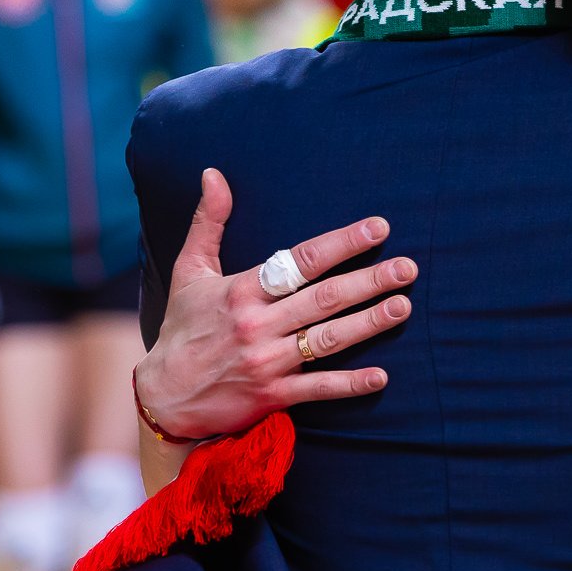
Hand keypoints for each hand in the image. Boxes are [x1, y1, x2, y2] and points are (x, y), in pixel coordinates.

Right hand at [134, 169, 415, 439]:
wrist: (164, 396)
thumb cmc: (183, 328)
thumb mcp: (190, 271)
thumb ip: (209, 222)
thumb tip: (214, 174)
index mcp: (242, 290)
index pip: (300, 261)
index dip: (342, 243)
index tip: (379, 228)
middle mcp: (257, 323)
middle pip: (323, 298)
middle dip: (369, 281)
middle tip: (407, 268)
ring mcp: (267, 361)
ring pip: (327, 339)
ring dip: (369, 323)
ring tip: (403, 307)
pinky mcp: (272, 395)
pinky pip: (318, 388)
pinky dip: (350, 384)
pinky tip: (381, 376)